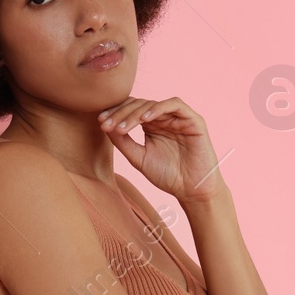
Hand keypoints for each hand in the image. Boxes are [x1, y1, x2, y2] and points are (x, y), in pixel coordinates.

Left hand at [98, 96, 226, 202]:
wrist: (191, 189)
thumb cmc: (167, 175)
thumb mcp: (138, 158)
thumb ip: (123, 142)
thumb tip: (105, 126)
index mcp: (151, 125)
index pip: (130, 110)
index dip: (115, 113)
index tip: (100, 122)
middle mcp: (164, 118)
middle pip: (138, 104)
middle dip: (120, 113)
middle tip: (107, 124)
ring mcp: (178, 118)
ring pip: (153, 104)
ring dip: (135, 113)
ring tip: (123, 127)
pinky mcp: (193, 120)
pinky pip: (175, 105)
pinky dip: (158, 108)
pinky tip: (144, 119)